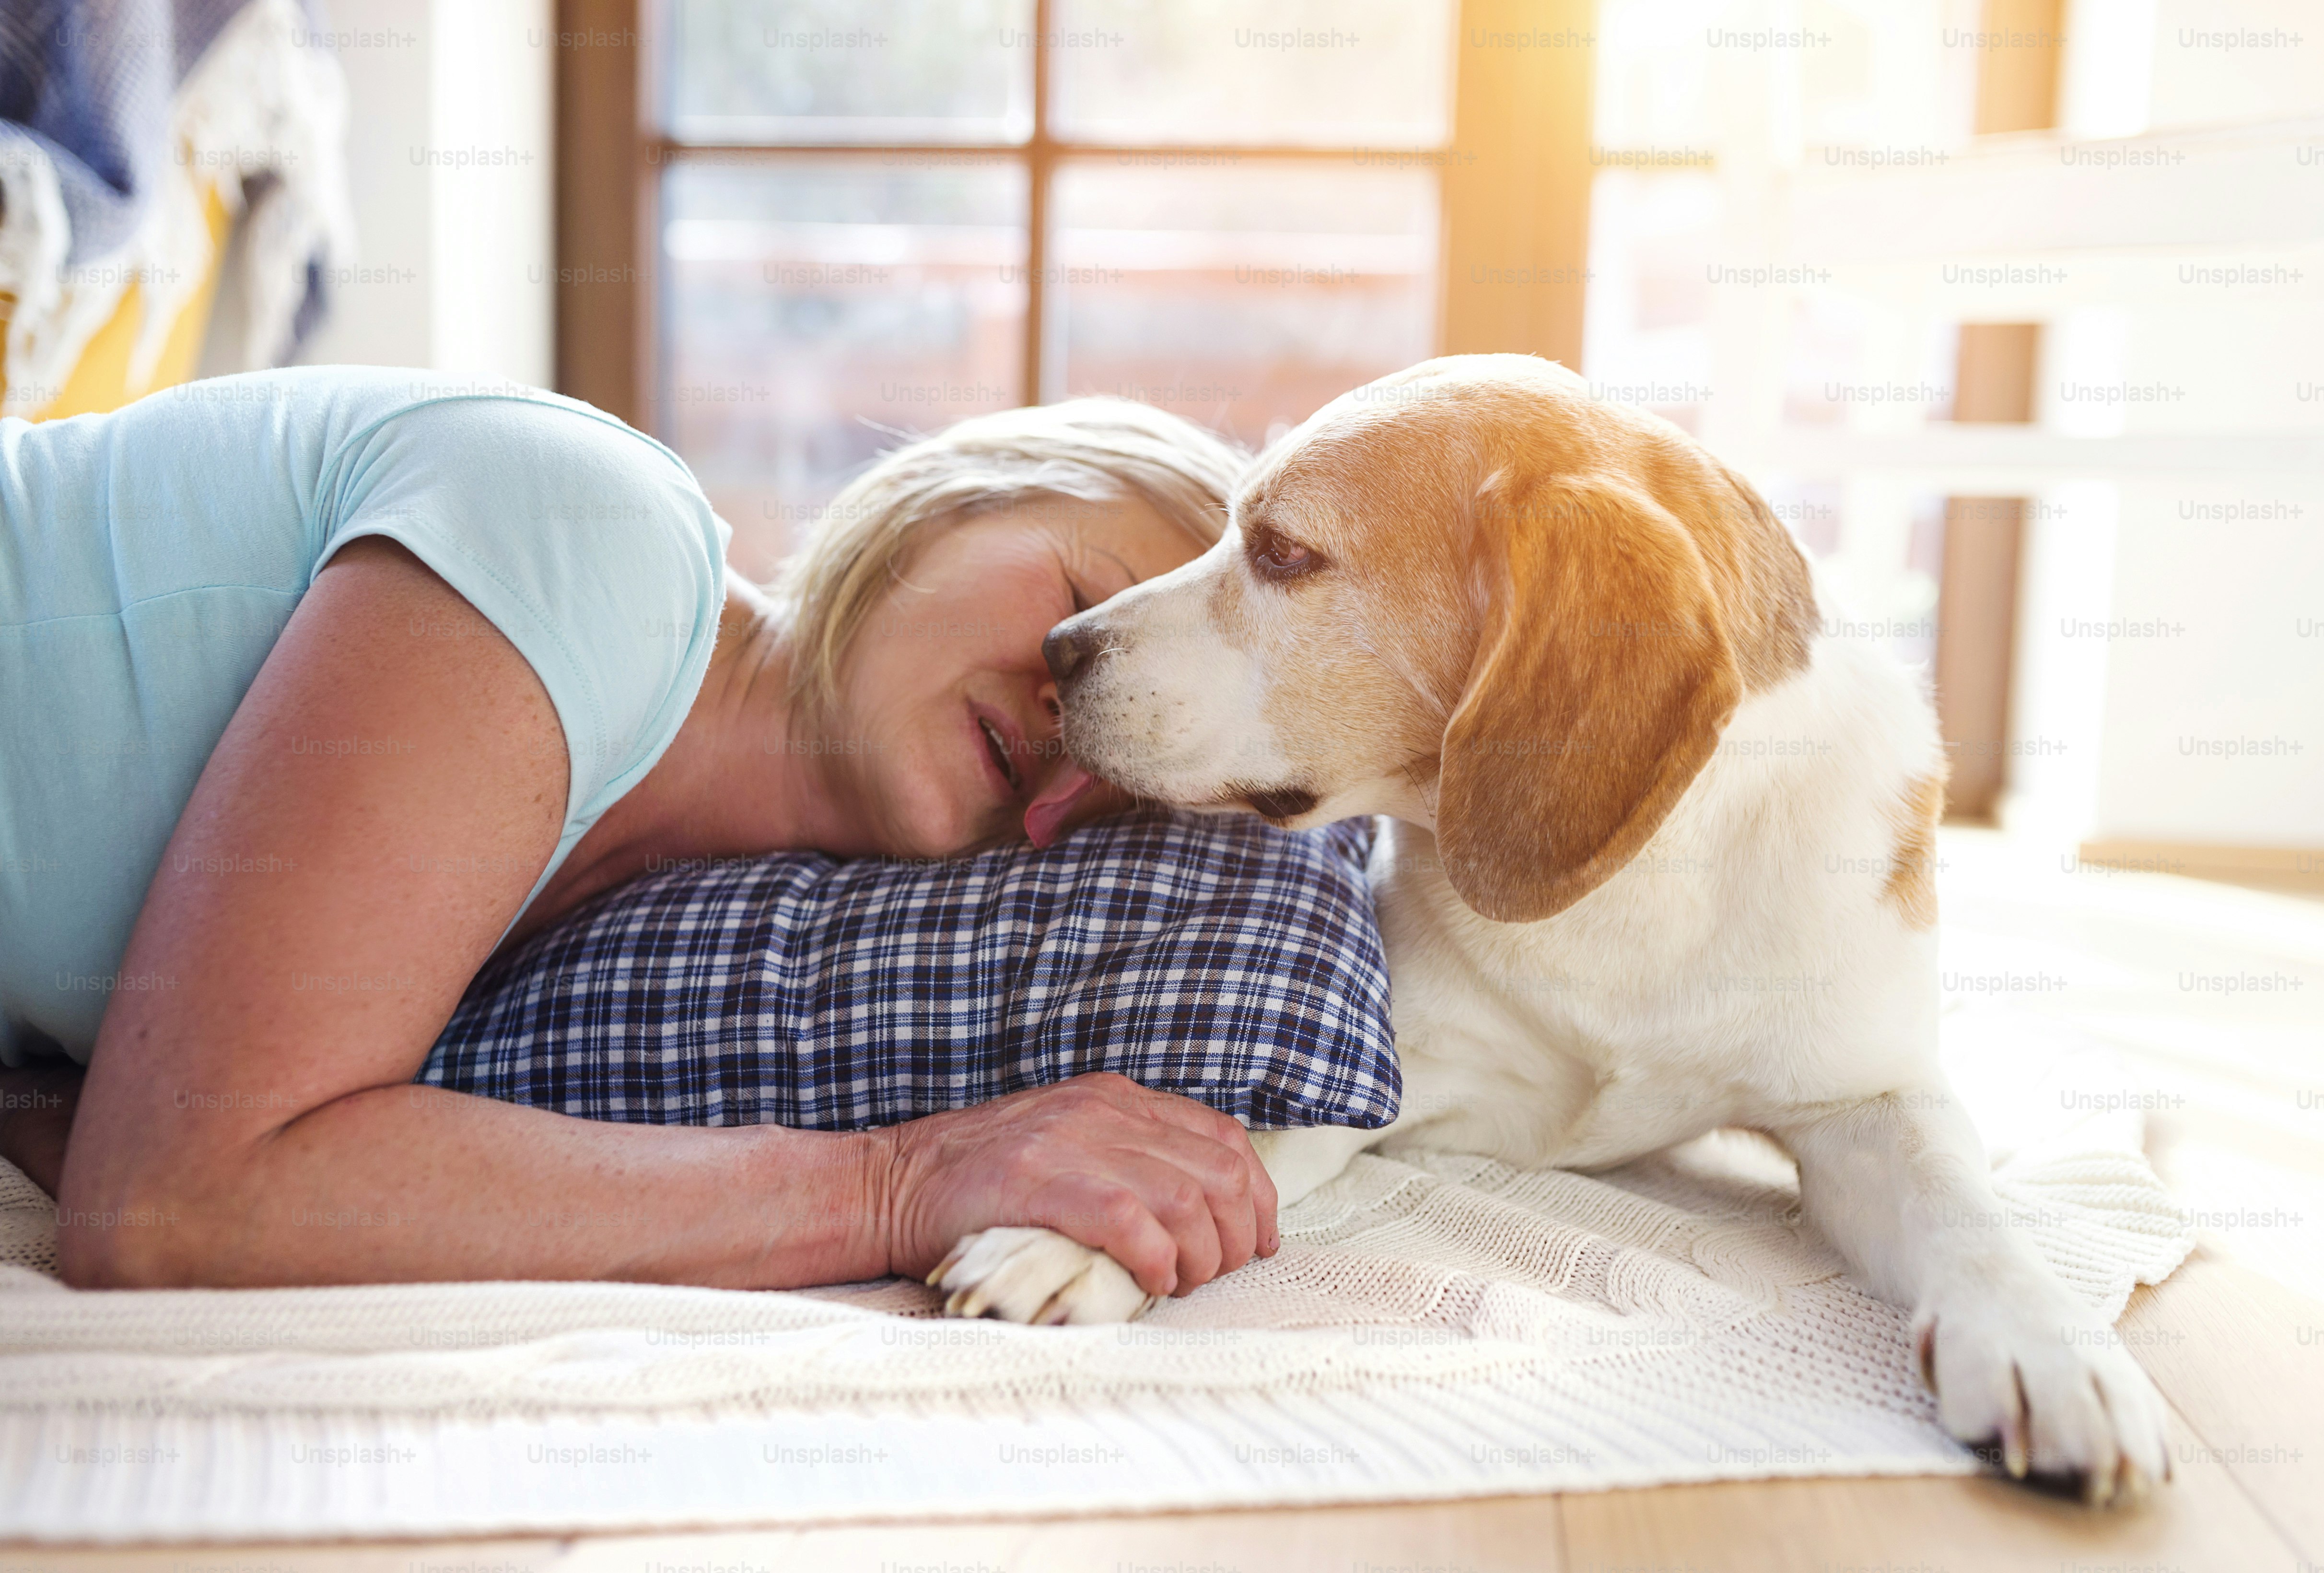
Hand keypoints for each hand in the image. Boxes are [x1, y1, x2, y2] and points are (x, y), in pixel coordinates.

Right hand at [877, 1073, 1278, 1296]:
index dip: (1257, 1195)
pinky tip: (1151, 1282)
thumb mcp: (1067, 1147)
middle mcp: (1103, 1109)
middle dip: (1237, 1235)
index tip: (1256, 1241)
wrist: (890, 1184)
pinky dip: (1157, 1259)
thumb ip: (1126, 1161)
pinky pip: (1131, 1220)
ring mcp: (1071, 1141)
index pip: (1224, 1137)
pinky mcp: (1041, 1181)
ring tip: (1180, 1283)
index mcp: (1115, 1098)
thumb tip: (1202, 1215)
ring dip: (1201, 1255)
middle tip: (1214, 1275)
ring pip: (1186, 1198)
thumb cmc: (981, 1185)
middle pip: (1220, 1172)